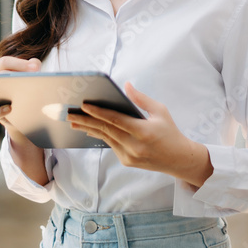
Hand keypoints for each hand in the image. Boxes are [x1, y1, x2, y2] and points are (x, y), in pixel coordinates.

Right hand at [0, 55, 41, 150]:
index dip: (20, 63)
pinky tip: (10, 108)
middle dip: (17, 73)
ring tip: (22, 87)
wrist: (22, 106)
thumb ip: (32, 65)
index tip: (35, 67)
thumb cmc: (22, 84)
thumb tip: (35, 65)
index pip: (5, 62)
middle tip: (35, 74)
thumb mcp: (27, 72)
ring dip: (6, 90)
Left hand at [66, 82, 213, 187]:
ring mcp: (129, 156)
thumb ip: (141, 99)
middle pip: (105, 130)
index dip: (98, 112)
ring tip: (74, 121)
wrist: (178, 159)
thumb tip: (126, 86)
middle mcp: (135, 145)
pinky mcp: (126, 161)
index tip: (84, 104)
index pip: (116, 120)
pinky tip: (90, 129)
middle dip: (86, 120)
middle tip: (70, 113)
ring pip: (105, 138)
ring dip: (89, 129)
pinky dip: (100, 136)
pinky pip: (110, 145)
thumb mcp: (160, 111)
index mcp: (144, 131)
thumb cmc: (169, 131)